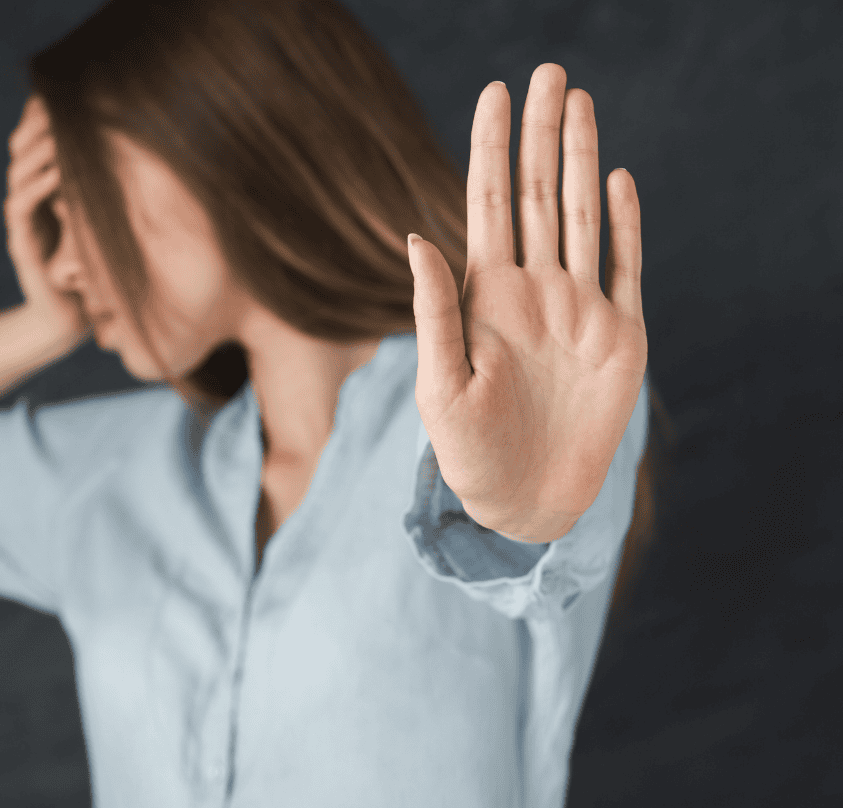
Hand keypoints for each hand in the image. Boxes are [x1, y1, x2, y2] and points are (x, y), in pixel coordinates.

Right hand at [5, 94, 92, 350]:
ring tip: (58, 126)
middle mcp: (30, 202)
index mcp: (46, 194)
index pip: (39, 144)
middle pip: (22, 148)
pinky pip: (21, 206)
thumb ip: (108, 198)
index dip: (47, 118)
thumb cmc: (91, 276)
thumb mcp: (104, 228)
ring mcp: (23, 222)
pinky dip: (38, 185)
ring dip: (38, 147)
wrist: (65, 323)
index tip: (67, 93)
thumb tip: (148, 167)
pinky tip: (57, 169)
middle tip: (57, 99)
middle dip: (38, 122)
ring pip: (19, 171)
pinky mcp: (22, 245)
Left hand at [408, 64, 647, 542]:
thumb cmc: (468, 453)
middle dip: (541, 134)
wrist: (525, 502)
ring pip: (581, 217)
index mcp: (486, 297)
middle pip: (539, 195)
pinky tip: (617, 180)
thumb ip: (433, 309)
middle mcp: (533, 291)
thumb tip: (414, 236)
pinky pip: (625, 268)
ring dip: (582, 160)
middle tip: (548, 73)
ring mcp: (578, 310)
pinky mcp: (620, 338)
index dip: (491, 149)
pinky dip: (624, 225)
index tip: (493, 94)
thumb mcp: (439, 382)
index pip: (490, 205)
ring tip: (579, 104)